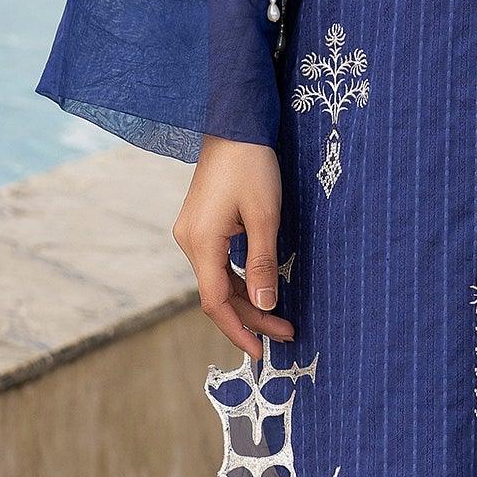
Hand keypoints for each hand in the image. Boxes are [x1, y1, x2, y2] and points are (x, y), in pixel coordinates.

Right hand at [173, 136, 293, 361]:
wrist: (234, 123)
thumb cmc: (252, 164)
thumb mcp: (265, 216)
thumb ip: (263, 264)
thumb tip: (265, 306)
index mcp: (201, 242)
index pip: (215, 302)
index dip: (238, 330)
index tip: (262, 352)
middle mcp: (189, 241)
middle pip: (217, 294)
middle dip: (252, 317)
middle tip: (288, 334)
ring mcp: (192, 232)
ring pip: (218, 280)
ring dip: (247, 301)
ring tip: (280, 319)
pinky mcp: (201, 224)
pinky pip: (218, 264)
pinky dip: (238, 281)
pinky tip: (260, 291)